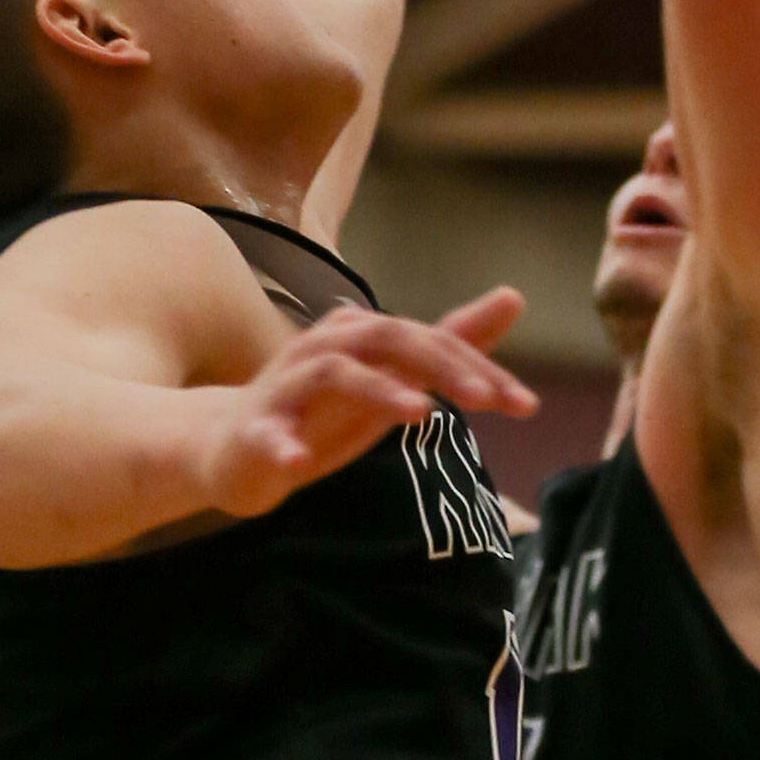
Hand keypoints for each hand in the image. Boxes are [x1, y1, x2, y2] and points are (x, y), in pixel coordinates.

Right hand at [202, 287, 533, 518]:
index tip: (525, 404)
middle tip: (486, 399)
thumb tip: (513, 296)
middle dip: (439, 364)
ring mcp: (288, 386)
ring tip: (420, 413)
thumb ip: (451, 343)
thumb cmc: (324, 412)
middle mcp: (326, 347)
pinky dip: (283, 445)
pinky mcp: (256, 430)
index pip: (430, 339)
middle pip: (387, 338)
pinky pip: (269, 433)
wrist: (235, 447)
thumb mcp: (395, 379)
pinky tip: (300, 463)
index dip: (478, 368)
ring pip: (333, 371)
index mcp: (362, 335)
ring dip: (376, 389)